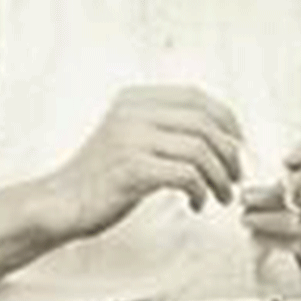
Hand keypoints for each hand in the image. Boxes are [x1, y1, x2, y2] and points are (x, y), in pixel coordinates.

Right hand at [37, 86, 244, 239]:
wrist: (63, 202)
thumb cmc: (101, 177)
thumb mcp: (131, 138)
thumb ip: (164, 127)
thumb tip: (220, 134)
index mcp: (134, 99)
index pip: (195, 96)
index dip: (226, 118)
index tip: (237, 143)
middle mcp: (133, 112)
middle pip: (204, 123)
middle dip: (229, 153)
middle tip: (234, 177)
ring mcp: (131, 138)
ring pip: (200, 150)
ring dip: (219, 177)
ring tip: (220, 196)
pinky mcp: (132, 168)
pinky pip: (186, 174)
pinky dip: (200, 191)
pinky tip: (196, 203)